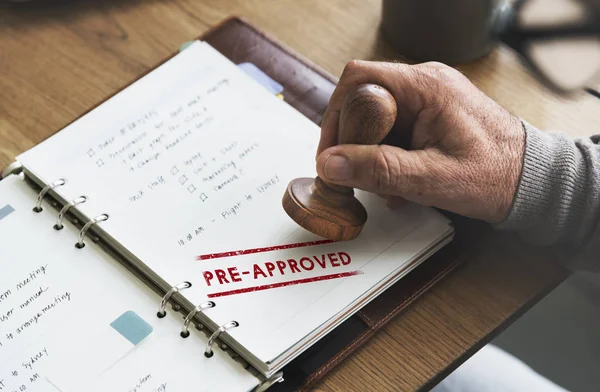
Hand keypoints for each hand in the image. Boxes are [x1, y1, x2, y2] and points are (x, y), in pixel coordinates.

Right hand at [315, 60, 525, 222]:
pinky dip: (387, 156)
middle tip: (357, 176)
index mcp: (427, 86)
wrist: (532, 181)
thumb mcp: (432, 178)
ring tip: (387, 186)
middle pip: (363, 101)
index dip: (336, 116)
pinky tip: (399, 181)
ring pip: (376, 119)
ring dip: (371, 154)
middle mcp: (425, 84)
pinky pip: (393, 129)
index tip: (331, 154)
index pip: (359, 81)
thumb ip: (378, 170)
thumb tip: (330, 164)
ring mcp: (427, 98)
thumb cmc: (496, 176)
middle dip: (354, 142)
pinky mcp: (430, 115)